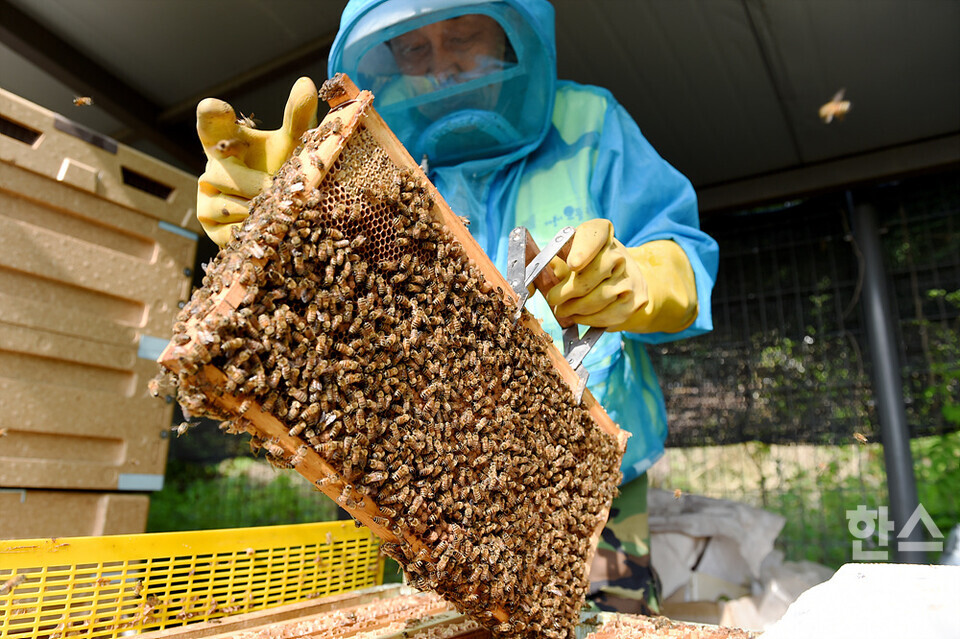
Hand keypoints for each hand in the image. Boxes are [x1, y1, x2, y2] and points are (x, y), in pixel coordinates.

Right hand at [196, 77, 317, 245]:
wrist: (286, 210)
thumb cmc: (284, 167)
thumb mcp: (293, 144)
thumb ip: (297, 117)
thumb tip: (307, 83)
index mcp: (225, 141)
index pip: (209, 122)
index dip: (210, 115)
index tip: (215, 107)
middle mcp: (211, 167)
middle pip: (222, 173)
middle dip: (252, 183)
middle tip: (275, 187)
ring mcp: (206, 196)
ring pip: (225, 205)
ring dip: (255, 209)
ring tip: (277, 208)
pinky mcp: (210, 226)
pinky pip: (227, 229)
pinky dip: (251, 230)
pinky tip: (267, 228)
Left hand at [546, 219, 647, 329]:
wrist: (623, 277)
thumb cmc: (587, 264)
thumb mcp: (572, 254)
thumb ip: (561, 260)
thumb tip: (550, 264)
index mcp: (601, 233)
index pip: (594, 235)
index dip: (584, 250)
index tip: (572, 264)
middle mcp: (619, 253)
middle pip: (593, 274)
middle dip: (568, 291)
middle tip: (553, 299)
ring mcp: (630, 277)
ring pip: (599, 298)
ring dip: (575, 308)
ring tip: (562, 310)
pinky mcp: (636, 300)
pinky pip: (608, 315)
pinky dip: (588, 319)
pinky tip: (578, 316)